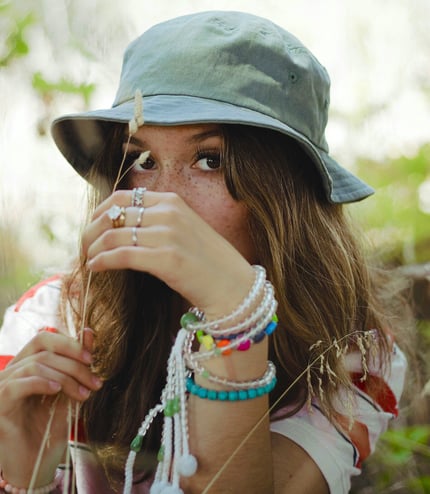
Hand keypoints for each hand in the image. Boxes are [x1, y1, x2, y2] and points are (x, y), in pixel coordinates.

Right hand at [0, 328, 101, 485]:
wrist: (37, 461)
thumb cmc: (52, 424)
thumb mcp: (70, 390)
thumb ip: (78, 363)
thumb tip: (89, 332)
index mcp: (27, 363)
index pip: (44, 338)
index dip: (69, 343)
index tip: (91, 359)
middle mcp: (12, 370)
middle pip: (44, 351)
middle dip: (74, 364)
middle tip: (94, 382)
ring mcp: (2, 385)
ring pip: (35, 365)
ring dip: (66, 377)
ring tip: (82, 393)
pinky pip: (17, 385)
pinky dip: (41, 383)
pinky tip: (57, 391)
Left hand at [82, 190, 254, 318]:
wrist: (235, 287)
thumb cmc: (209, 263)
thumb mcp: (185, 230)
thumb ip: (158, 222)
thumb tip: (122, 228)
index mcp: (172, 201)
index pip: (123, 197)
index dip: (100, 212)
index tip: (93, 228)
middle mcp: (169, 213)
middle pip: (113, 214)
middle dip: (91, 231)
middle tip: (84, 247)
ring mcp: (168, 235)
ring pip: (113, 234)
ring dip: (93, 248)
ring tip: (89, 260)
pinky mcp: (167, 259)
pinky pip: (121, 254)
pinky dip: (102, 261)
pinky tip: (96, 268)